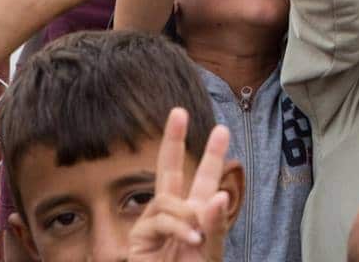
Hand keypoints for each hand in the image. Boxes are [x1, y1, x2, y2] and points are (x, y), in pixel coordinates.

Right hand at [128, 109, 231, 261]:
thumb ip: (216, 225)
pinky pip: (159, 218)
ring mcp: (152, 227)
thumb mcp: (211, 253)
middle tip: (178, 111)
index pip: (204, 180)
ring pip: (167, 198)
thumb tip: (220, 193)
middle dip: (173, 141)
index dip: (211, 156)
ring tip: (197, 238)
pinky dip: (178, 227)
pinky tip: (191, 239)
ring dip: (186, 214)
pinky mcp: (137, 240)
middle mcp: (173, 217)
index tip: (221, 128)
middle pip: (170, 171)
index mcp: (196, 217)